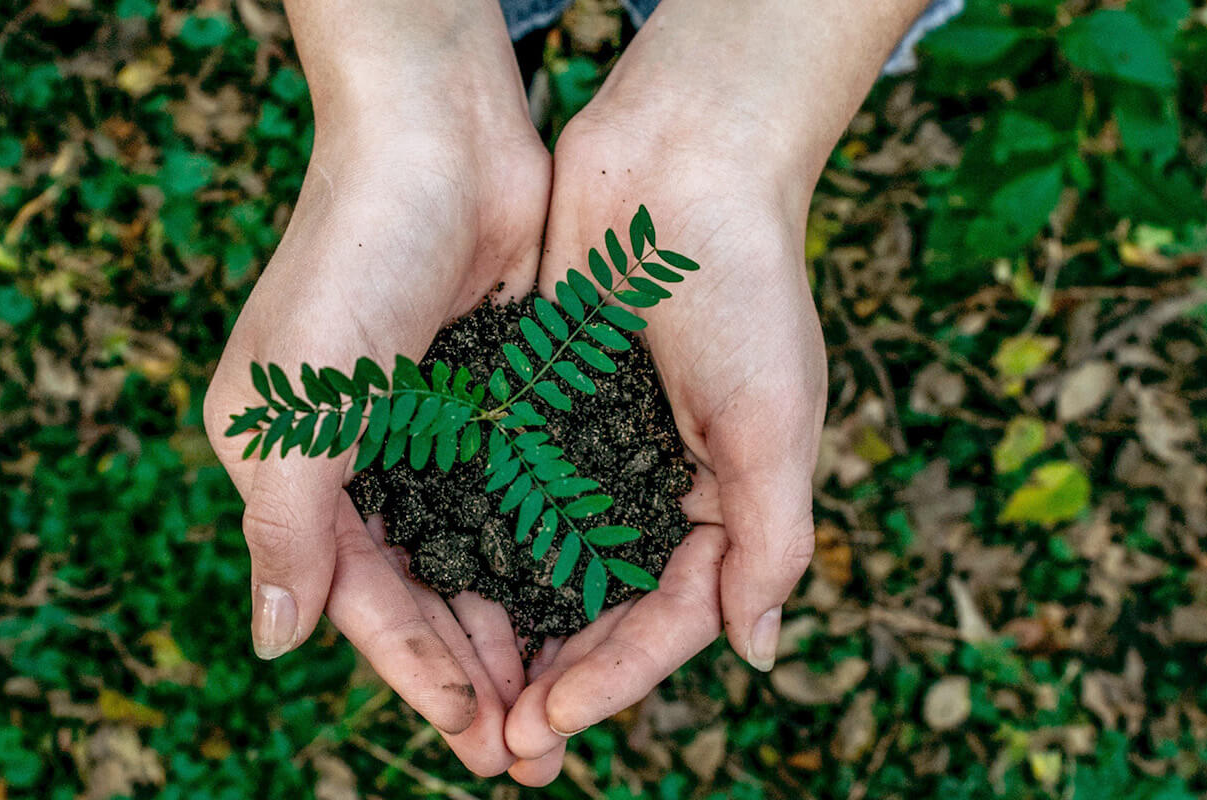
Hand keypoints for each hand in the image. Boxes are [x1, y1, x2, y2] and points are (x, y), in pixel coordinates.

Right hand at [202, 0, 546, 775]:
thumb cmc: (350, 260)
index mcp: (295, 469)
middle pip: (423, 595)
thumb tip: (273, 645)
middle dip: (474, 674)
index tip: (476, 736)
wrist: (438, 136)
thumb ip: (285, 527)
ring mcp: (433, 432)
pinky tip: (591, 605)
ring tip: (566, 702)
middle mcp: (362, 461)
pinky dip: (549, 555)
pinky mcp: (496, 400)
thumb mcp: (296, 404)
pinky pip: (523, 499)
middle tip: (532, 753)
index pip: (359, 600)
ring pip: (478, 558)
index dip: (415, 673)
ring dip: (517, 630)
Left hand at [496, 0, 930, 782]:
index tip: (550, 722)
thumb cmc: (745, 285)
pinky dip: (475, 544)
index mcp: (723, 502)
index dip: (613, 679)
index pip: (667, 620)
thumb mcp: (774, 420)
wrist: (681, 157)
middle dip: (554, 681)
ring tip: (460, 696)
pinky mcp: (537, 404)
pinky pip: (502, 492)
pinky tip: (432, 588)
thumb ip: (770, 539)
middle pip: (600, 611)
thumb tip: (755, 652)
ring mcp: (593, 448)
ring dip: (508, 633)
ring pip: (543, 565)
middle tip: (498, 747)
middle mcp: (655, 486)